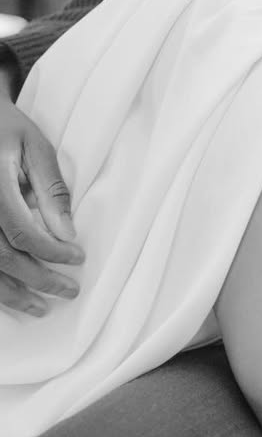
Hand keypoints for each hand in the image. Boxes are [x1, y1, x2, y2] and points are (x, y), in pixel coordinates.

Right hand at [0, 96, 81, 315]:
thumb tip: (67, 233)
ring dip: (11, 293)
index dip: (52, 251)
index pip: (23, 232)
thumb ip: (51, 190)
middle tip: (68, 291)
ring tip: (39, 307)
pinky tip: (10, 294)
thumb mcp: (36, 147)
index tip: (78, 258)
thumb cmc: (5, 128)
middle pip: (2, 257)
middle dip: (38, 279)